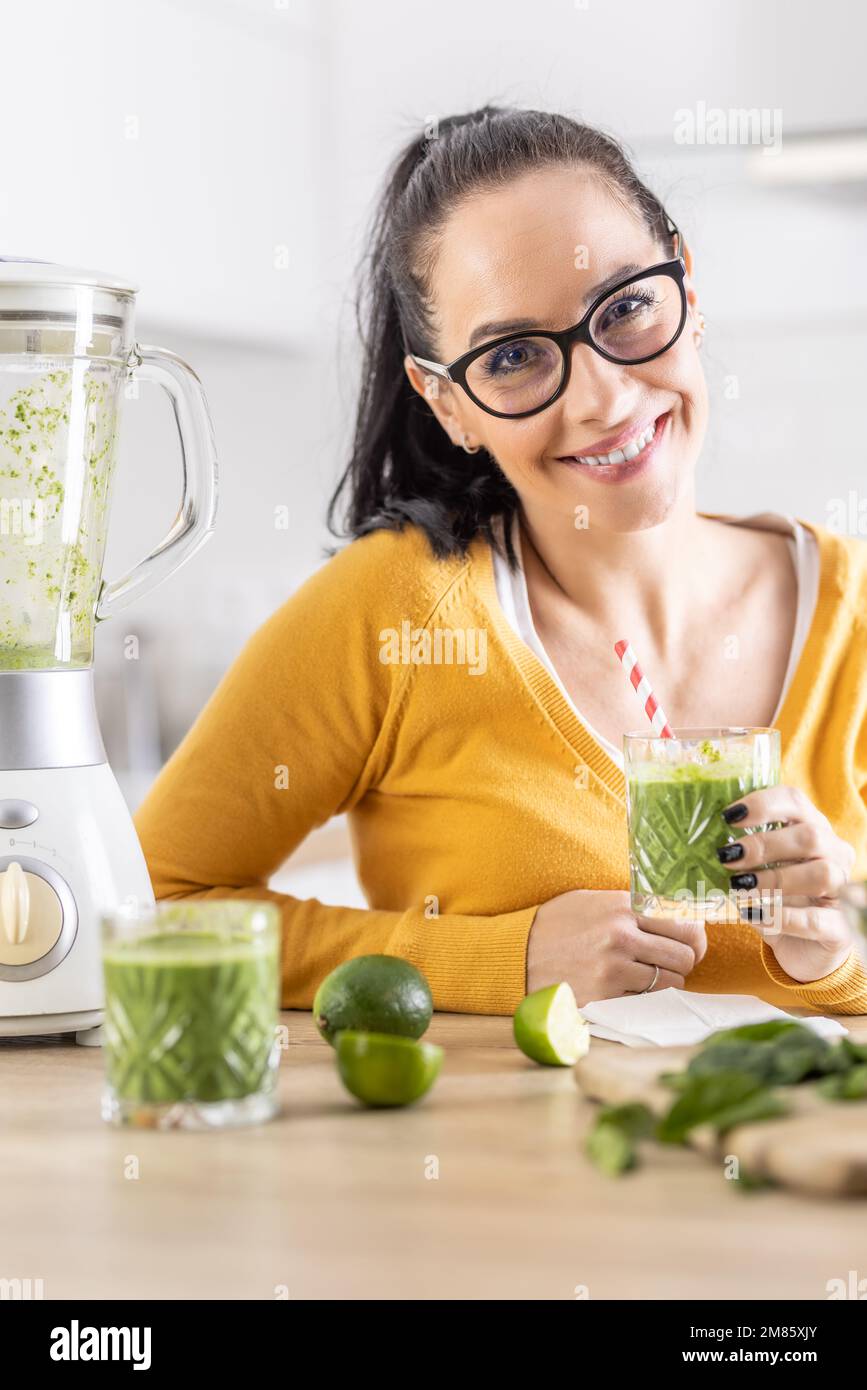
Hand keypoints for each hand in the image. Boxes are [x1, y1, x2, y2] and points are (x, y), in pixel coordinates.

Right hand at [527, 889, 706, 1004]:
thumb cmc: (558, 925)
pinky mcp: (603, 997)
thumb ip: (634, 907)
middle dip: (683, 963)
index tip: (691, 945)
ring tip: (646, 979)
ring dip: (665, 984)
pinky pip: (646, 1003)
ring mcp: (613, 969)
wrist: (516, 953)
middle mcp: (621, 935)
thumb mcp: (595, 901)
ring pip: (671, 983)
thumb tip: (679, 916)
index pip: (685, 923)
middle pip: (685, 956)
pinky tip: (628, 992)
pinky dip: (644, 1000)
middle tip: (669, 965)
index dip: (695, 938)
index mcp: (623, 906)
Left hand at [716, 784, 856, 983]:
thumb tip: (699, 842)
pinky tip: (751, 914)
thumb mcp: (758, 871)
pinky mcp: (839, 929)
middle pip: (810, 836)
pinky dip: (781, 917)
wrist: (803, 949)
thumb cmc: (775, 899)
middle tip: (727, 857)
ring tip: (739, 887)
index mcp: (813, 829)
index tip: (728, 817)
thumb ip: (740, 853)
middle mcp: (834, 855)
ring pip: (822, 874)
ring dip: (775, 879)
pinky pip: (816, 919)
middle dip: (764, 844)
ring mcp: (842, 892)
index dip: (763, 804)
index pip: (795, 802)